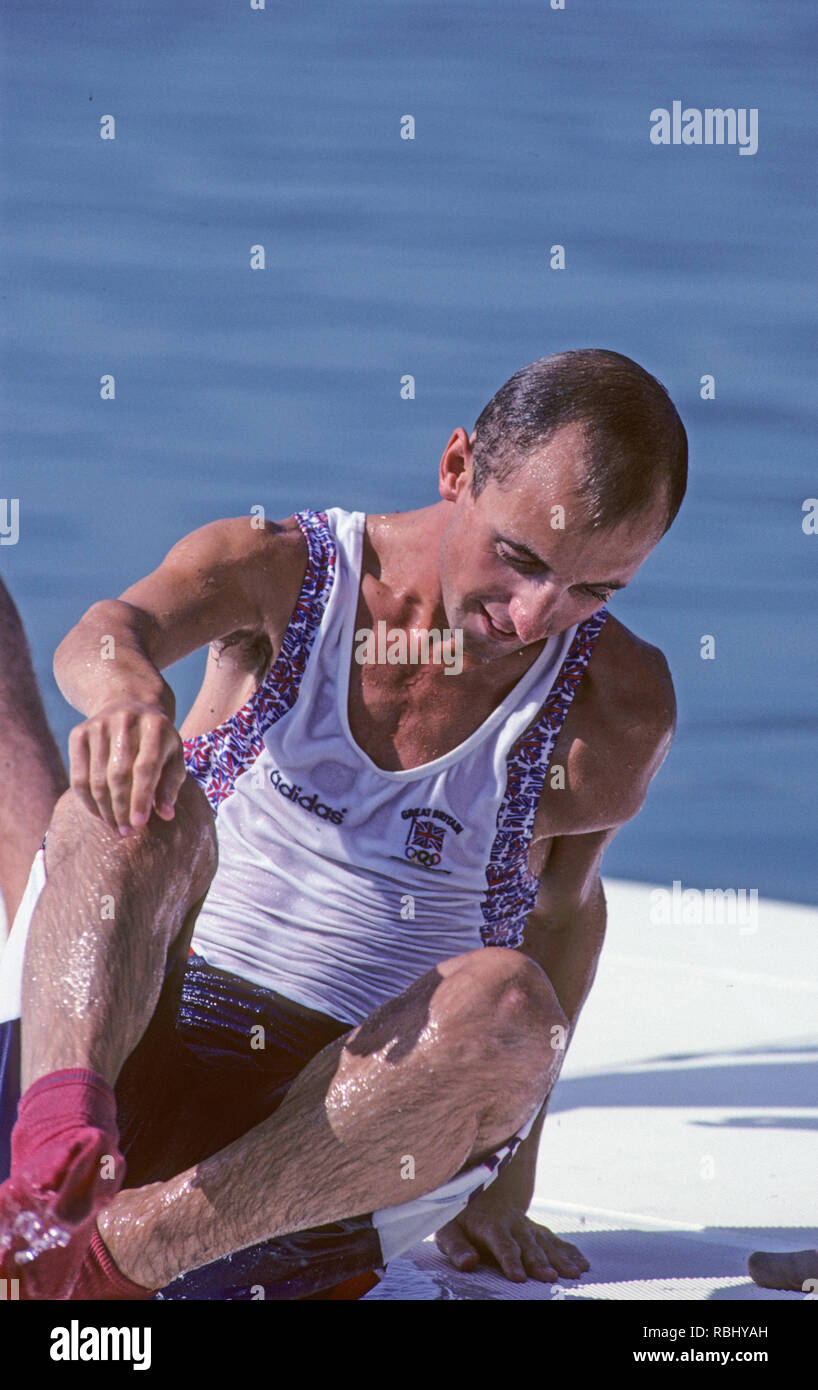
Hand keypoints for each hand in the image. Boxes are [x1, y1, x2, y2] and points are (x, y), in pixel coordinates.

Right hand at [68, 700, 186, 835]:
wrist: (129, 704)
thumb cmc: (158, 741)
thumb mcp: (173, 757)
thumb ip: (171, 785)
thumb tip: (166, 815)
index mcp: (156, 726)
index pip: (145, 768)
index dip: (141, 798)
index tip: (140, 824)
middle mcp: (125, 721)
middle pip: (118, 775)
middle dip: (121, 809)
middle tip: (127, 832)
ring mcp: (99, 725)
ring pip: (96, 778)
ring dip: (105, 809)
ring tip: (115, 827)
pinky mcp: (79, 732)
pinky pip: (79, 775)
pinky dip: (87, 800)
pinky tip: (99, 813)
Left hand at [434, 1191, 589, 1283]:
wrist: (478, 1189)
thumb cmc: (460, 1218)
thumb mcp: (449, 1229)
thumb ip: (456, 1247)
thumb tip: (468, 1263)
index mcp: (490, 1224)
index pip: (501, 1243)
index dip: (509, 1259)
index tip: (517, 1276)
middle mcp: (512, 1223)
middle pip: (528, 1244)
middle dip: (539, 1261)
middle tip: (549, 1277)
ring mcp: (527, 1225)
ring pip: (545, 1242)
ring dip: (560, 1258)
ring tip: (573, 1273)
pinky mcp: (536, 1229)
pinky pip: (554, 1240)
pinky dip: (569, 1251)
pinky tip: (582, 1263)